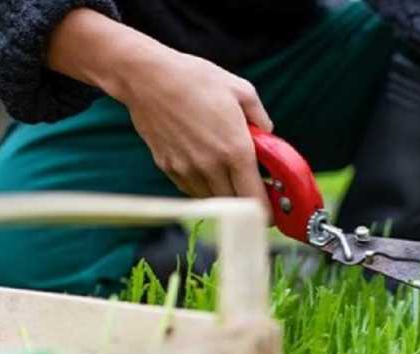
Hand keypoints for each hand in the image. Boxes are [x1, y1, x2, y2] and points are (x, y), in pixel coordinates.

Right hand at [45, 8, 271, 210]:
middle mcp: (211, 166)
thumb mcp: (242, 91)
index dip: (267, 208)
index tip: (272, 205)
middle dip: (247, 201)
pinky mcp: (167, 168)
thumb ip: (262, 119)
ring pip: (213, 199)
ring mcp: (187, 170)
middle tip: (253, 187)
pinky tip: (206, 166)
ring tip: (228, 172)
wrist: (148, 77)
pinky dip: (203, 185)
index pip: (255, 199)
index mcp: (236, 150)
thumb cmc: (196, 79)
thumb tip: (268, 135)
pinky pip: (192, 189)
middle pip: (235, 205)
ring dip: (225, 193)